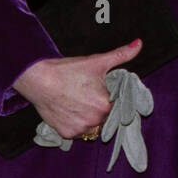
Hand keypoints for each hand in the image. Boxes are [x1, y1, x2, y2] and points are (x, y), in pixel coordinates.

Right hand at [13, 39, 141, 139]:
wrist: (38, 79)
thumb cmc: (68, 70)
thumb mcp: (98, 61)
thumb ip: (121, 54)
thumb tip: (139, 44)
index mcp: (105, 105)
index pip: (116, 105)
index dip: (110, 97)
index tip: (101, 91)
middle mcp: (94, 120)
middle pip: (105, 116)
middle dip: (100, 107)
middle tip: (87, 95)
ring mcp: (80, 129)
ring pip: (93, 126)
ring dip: (90, 118)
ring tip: (79, 102)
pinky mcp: (66, 133)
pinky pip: (78, 132)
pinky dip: (77, 124)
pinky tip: (71, 111)